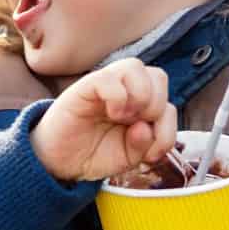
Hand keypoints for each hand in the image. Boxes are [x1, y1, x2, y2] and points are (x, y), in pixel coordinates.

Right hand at [31, 59, 176, 181]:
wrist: (60, 162)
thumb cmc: (94, 153)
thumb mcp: (128, 157)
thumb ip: (145, 145)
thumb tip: (145, 127)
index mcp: (141, 106)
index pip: (168, 102)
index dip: (167, 129)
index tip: (151, 154)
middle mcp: (126, 90)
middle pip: (158, 75)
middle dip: (156, 107)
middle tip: (137, 127)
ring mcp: (105, 85)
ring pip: (135, 67)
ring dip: (139, 96)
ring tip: (124, 118)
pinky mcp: (84, 87)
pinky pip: (107, 78)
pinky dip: (117, 97)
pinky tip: (111, 114)